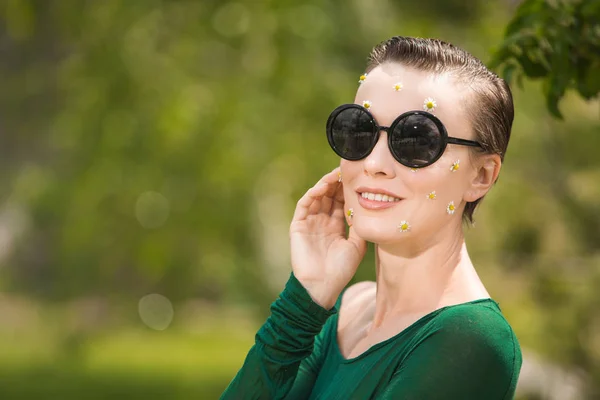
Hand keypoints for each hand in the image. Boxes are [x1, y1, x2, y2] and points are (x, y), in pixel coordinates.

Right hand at [290, 167, 366, 308]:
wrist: (322, 286)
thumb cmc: (341, 270)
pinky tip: (322, 187)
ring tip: (335, 175)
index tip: (357, 177)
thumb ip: (360, 225)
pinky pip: (304, 205)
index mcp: (336, 226)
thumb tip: (369, 206)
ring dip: (325, 185)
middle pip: (329, 196)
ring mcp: (309, 223)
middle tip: (347, 170)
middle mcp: (322, 222)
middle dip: (337, 183)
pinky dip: (312, 194)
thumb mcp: (357, 245)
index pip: (341, 202)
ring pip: (317, 197)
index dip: (347, 189)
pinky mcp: (298, 226)